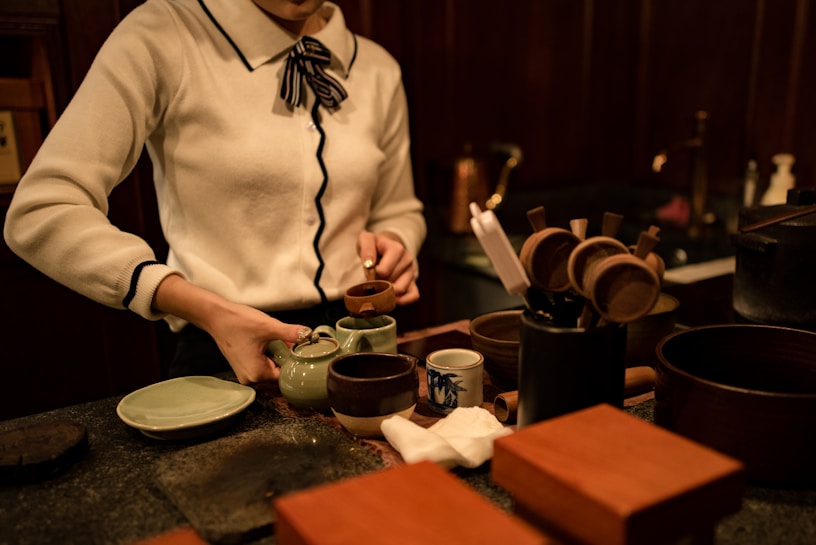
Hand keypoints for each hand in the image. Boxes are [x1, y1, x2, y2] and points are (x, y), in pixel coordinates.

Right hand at [152, 274, 307, 384]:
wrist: (216, 316)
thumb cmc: (239, 322)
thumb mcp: (268, 327)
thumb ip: (290, 333)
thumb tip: (309, 334)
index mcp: (257, 374)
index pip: (285, 376)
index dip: (294, 363)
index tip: (299, 350)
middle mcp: (250, 379)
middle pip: (278, 372)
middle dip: (286, 358)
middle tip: (290, 342)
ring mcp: (245, 373)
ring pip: (271, 367)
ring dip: (277, 355)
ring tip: (278, 340)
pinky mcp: (242, 366)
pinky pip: (262, 363)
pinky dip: (268, 354)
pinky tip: (268, 341)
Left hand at [357, 231, 418, 304]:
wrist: (386, 246)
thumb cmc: (375, 245)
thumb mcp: (366, 240)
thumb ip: (366, 249)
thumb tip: (369, 264)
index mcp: (397, 249)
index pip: (383, 271)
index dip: (371, 274)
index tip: (369, 269)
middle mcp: (408, 260)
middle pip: (390, 282)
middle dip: (379, 283)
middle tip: (373, 277)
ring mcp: (412, 272)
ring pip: (400, 290)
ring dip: (387, 291)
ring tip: (381, 283)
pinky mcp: (414, 282)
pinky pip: (414, 296)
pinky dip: (402, 300)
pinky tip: (391, 298)